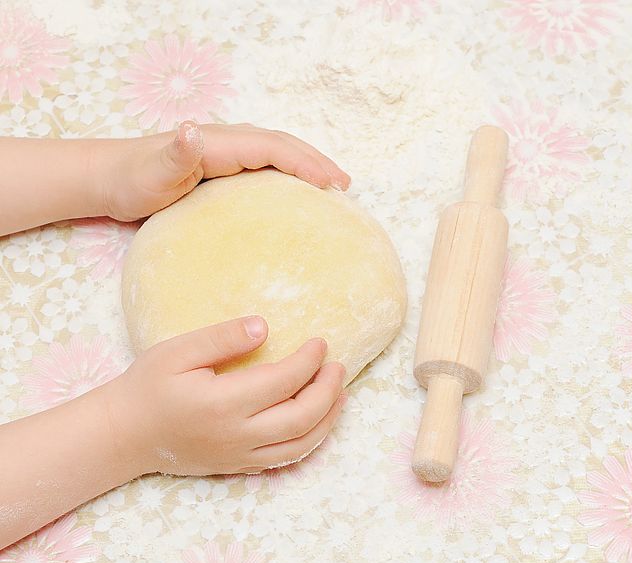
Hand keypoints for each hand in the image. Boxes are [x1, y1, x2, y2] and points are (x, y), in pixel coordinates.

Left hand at [99, 121, 351, 221]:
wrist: (112, 177)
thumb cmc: (133, 179)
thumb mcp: (151, 172)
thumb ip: (175, 153)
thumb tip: (194, 130)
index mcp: (220, 144)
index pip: (273, 148)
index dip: (304, 163)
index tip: (330, 185)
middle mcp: (230, 142)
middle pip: (283, 146)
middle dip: (317, 162)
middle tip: (346, 185)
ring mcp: (229, 153)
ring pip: (278, 152)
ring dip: (308, 165)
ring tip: (333, 185)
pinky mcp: (225, 166)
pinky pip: (267, 165)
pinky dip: (290, 173)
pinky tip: (298, 189)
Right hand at [112, 315, 346, 475]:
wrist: (124, 435)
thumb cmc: (148, 387)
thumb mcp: (177, 352)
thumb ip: (222, 338)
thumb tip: (264, 327)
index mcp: (223, 403)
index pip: (284, 381)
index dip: (310, 360)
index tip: (321, 342)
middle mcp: (237, 435)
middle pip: (303, 417)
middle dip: (328, 390)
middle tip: (338, 365)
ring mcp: (239, 455)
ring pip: (301, 445)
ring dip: (328, 418)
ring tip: (340, 393)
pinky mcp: (238, 466)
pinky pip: (285, 458)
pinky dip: (310, 439)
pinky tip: (317, 421)